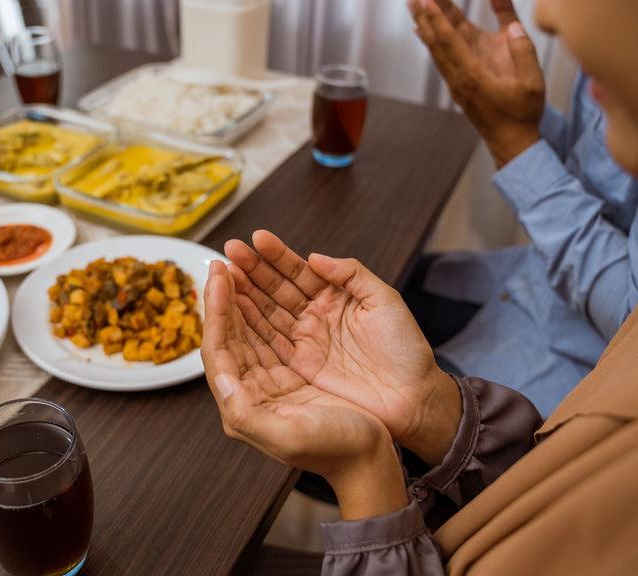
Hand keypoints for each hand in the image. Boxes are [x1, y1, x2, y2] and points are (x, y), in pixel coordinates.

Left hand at [202, 259, 407, 519]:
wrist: (371, 460)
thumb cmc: (335, 449)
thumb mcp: (288, 437)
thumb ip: (244, 413)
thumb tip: (218, 379)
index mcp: (245, 404)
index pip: (219, 349)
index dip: (216, 310)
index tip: (218, 276)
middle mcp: (253, 389)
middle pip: (230, 333)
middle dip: (225, 295)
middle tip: (222, 258)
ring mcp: (274, 376)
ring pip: (250, 327)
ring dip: (242, 295)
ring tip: (236, 264)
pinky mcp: (296, 369)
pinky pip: (272, 330)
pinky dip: (264, 306)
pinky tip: (260, 287)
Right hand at [222, 231, 461, 465]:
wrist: (413, 399)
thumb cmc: (406, 350)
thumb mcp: (385, 302)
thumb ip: (352, 274)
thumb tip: (315, 257)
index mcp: (336, 296)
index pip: (299, 270)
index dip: (277, 254)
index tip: (256, 238)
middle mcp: (316, 316)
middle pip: (277, 288)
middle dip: (252, 269)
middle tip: (230, 251)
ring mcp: (306, 341)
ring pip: (268, 312)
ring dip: (245, 293)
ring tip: (224, 274)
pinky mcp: (300, 366)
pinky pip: (269, 341)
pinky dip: (249, 325)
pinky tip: (232, 308)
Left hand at [409, 0, 544, 167]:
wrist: (512, 143)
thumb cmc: (522, 114)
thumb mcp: (532, 82)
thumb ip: (523, 51)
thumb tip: (513, 26)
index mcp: (473, 76)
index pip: (450, 41)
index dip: (437, 19)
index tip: (427, 0)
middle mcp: (459, 78)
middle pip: (436, 41)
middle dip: (424, 16)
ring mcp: (456, 82)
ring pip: (436, 48)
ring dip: (424, 25)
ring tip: (413, 5)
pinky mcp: (459, 84)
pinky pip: (441, 57)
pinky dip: (431, 40)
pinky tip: (423, 30)